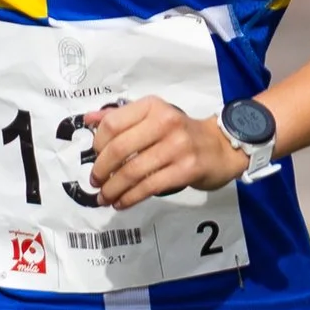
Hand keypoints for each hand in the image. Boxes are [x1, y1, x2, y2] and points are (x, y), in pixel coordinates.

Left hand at [88, 97, 244, 207]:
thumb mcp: (154, 116)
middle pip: (119, 149)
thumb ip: (122, 117)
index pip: (113, 123)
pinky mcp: (186, 169)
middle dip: (101, 170)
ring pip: (132, 171)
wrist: (221, 146)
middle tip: (95, 181)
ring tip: (105, 197)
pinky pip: (149, 186)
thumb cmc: (182, 133)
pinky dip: (130, 197)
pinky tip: (122, 202)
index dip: (97, 144)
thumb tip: (88, 119)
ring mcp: (177, 146)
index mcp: (153, 107)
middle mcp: (165, 122)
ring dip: (113, 188)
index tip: (95, 157)